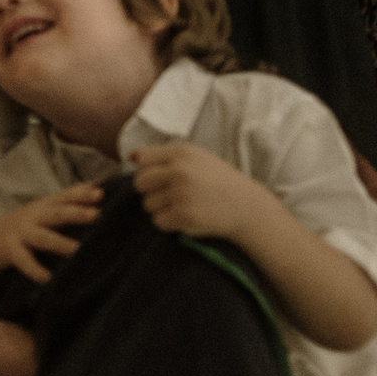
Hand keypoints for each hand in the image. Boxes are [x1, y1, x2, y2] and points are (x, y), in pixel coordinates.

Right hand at [0, 184, 104, 286]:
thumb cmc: (27, 224)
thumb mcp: (45, 208)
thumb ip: (68, 198)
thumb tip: (96, 186)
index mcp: (45, 206)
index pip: (65, 197)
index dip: (81, 195)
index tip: (100, 195)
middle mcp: (35, 217)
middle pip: (56, 213)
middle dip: (75, 213)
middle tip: (95, 215)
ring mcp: (22, 234)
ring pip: (41, 237)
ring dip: (58, 243)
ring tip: (75, 249)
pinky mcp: (11, 251)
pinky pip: (23, 260)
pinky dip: (34, 269)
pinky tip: (46, 278)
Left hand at [128, 142, 275, 242]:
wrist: (245, 206)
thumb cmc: (217, 181)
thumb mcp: (195, 158)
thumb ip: (163, 156)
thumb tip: (131, 156)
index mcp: (181, 153)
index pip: (143, 161)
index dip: (149, 172)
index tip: (162, 178)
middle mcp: (179, 171)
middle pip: (140, 183)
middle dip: (150, 191)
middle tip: (169, 195)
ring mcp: (181, 193)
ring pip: (147, 204)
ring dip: (161, 208)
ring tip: (182, 205)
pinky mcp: (184, 215)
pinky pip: (158, 221)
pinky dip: (168, 222)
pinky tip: (186, 216)